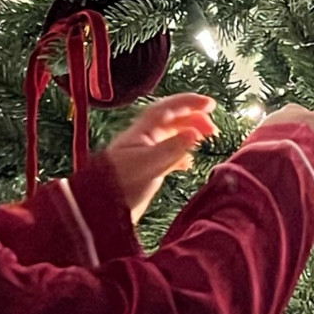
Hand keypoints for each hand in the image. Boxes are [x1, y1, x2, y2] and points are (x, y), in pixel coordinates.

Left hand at [105, 94, 217, 222]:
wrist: (100, 210)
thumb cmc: (120, 184)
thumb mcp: (148, 165)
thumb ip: (171, 149)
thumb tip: (194, 134)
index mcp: (142, 131)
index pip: (168, 109)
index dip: (189, 103)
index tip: (210, 104)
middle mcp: (144, 139)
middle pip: (172, 120)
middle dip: (194, 118)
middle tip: (213, 128)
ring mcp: (145, 154)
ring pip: (172, 136)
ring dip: (190, 134)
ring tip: (207, 139)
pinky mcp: (147, 170)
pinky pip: (169, 155)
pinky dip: (182, 154)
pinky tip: (188, 162)